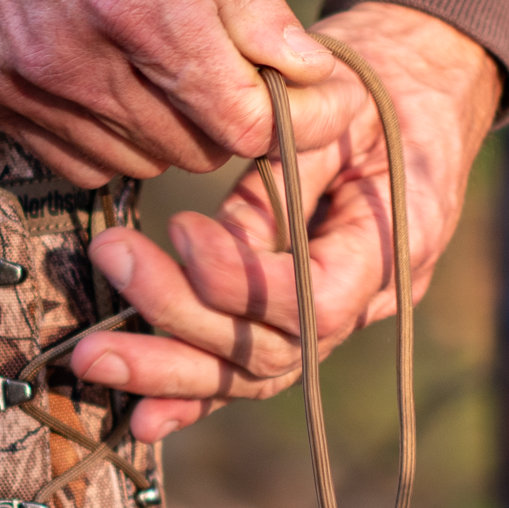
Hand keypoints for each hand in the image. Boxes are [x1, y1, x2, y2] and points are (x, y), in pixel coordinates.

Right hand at [0, 0, 350, 186]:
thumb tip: (310, 72)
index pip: (235, 120)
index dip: (281, 117)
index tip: (294, 93)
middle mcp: (71, 53)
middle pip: (192, 149)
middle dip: (226, 116)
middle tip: (225, 61)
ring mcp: (22, 79)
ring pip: (138, 163)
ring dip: (169, 128)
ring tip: (162, 60)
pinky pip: (77, 161)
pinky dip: (110, 136)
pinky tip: (112, 76)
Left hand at [69, 2, 502, 438]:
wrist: (416, 95)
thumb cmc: (378, 90)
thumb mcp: (338, 106)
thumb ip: (282, 173)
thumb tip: (208, 237)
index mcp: (394, 247)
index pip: (313, 302)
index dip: (240, 282)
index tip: (181, 228)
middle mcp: (369, 305)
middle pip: (271, 352)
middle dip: (181, 321)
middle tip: (112, 263)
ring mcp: (334, 324)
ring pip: (252, 375)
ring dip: (169, 371)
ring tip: (93, 359)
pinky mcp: (297, 321)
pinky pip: (247, 372)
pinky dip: (194, 397)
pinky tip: (143, 416)